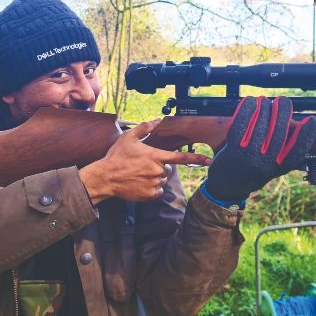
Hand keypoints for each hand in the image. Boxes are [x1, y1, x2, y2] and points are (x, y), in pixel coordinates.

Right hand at [79, 119, 210, 203]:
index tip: (209, 160)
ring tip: (139, 174)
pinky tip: (140, 183)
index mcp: (156, 156)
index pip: (180, 157)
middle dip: (159, 167)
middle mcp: (158, 171)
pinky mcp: (150, 195)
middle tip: (143, 166)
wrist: (106, 177)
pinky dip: (152, 189)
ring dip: (155, 178)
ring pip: (162, 181)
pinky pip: (158, 192)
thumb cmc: (117, 157)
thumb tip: (157, 121)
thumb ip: (145, 128)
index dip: (196, 158)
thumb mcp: (129, 138)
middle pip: (168, 170)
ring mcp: (155, 184)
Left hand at [205, 96, 315, 201]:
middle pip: (279, 133)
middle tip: (284, 101)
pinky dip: (247, 110)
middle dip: (283, 112)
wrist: (227, 185)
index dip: (306, 135)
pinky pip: (241, 125)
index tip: (311, 120)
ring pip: (260, 126)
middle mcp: (265, 164)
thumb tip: (293, 123)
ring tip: (266, 100)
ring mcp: (248, 157)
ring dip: (265, 108)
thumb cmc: (252, 171)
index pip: (297, 152)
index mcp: (277, 169)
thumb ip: (282, 151)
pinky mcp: (233, 150)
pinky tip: (251, 101)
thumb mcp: (271, 168)